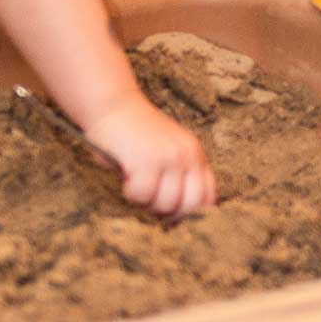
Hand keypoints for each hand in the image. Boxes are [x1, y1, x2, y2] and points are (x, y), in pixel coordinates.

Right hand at [84, 95, 216, 216]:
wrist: (114, 104)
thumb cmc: (136, 135)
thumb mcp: (167, 151)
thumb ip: (178, 176)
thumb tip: (177, 217)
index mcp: (195, 154)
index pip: (207, 197)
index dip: (190, 213)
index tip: (171, 215)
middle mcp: (188, 155)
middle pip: (189, 207)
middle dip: (168, 213)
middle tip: (149, 200)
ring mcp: (169, 157)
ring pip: (165, 204)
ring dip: (146, 203)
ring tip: (136, 184)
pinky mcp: (146, 159)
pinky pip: (142, 195)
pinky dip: (131, 193)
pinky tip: (126, 177)